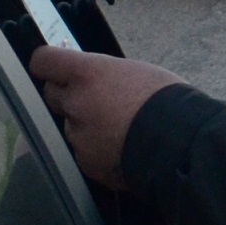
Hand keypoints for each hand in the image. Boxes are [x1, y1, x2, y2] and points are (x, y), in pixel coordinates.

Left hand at [24, 45, 183, 188]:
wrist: (181, 143)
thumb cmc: (166, 101)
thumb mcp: (134, 71)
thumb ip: (102, 74)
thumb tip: (92, 77)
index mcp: (86, 74)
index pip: (44, 61)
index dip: (47, 63)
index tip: (52, 67)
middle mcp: (75, 103)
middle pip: (51, 94)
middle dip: (67, 95)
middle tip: (92, 99)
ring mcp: (78, 136)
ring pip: (69, 126)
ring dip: (83, 126)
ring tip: (116, 129)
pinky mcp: (86, 163)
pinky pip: (82, 152)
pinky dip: (95, 151)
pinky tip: (119, 149)